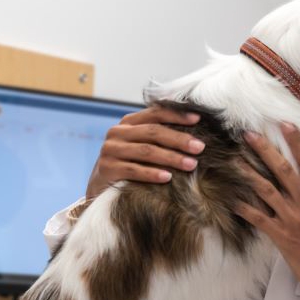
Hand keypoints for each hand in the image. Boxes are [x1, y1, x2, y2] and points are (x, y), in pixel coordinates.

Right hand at [85, 105, 206, 198]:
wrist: (99, 186)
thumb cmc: (128, 164)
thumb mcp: (140, 146)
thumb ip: (158, 136)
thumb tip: (194, 132)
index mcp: (128, 123)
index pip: (155, 113)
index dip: (177, 115)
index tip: (198, 119)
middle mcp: (117, 132)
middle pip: (153, 132)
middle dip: (179, 139)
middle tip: (200, 148)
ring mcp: (110, 150)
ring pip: (146, 151)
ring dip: (171, 158)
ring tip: (191, 164)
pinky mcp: (107, 168)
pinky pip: (134, 170)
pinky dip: (152, 173)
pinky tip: (168, 178)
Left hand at [235, 124, 299, 299]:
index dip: (296, 142)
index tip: (285, 124)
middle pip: (283, 170)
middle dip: (265, 150)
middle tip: (249, 135)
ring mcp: (291, 218)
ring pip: (267, 190)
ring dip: (249, 174)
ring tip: (234, 160)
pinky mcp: (280, 235)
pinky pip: (259, 218)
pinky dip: (244, 209)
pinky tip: (231, 200)